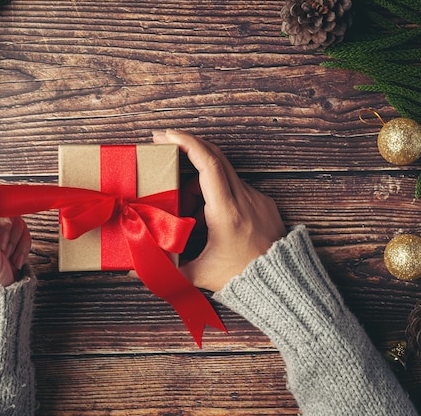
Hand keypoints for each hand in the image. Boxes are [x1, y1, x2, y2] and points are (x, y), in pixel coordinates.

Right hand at [152, 129, 285, 291]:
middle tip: (164, 146)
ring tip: (184, 204)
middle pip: (215, 156)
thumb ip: (167, 268)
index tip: (166, 136)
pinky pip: (236, 187)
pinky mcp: (264, 203)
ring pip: (223, 174)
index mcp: (227, 212)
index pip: (208, 164)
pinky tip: (206, 213)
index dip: (186, 143)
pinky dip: (216, 192)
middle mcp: (244, 199)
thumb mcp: (199, 275)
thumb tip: (138, 265)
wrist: (282, 285)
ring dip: (199, 179)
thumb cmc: (242, 280)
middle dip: (187, 147)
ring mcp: (257, 198)